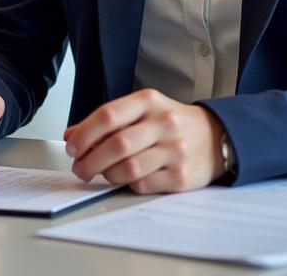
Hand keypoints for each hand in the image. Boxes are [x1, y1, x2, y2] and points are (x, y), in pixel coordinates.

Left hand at [63, 89, 224, 193]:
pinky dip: (129, 184)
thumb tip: (72, 136)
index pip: (108, 115)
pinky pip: (144, 185)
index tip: (71, 147)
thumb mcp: (141, 111)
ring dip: (107, 174)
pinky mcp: (181, 177)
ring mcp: (175, 150)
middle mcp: (163, 123)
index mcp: (148, 101)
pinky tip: (127, 179)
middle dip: (90, 160)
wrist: (215, 137)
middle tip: (79, 168)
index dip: (84, 134)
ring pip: (129, 168)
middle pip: (117, 144)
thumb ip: (108, 121)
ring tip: (102, 174)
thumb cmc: (169, 123)